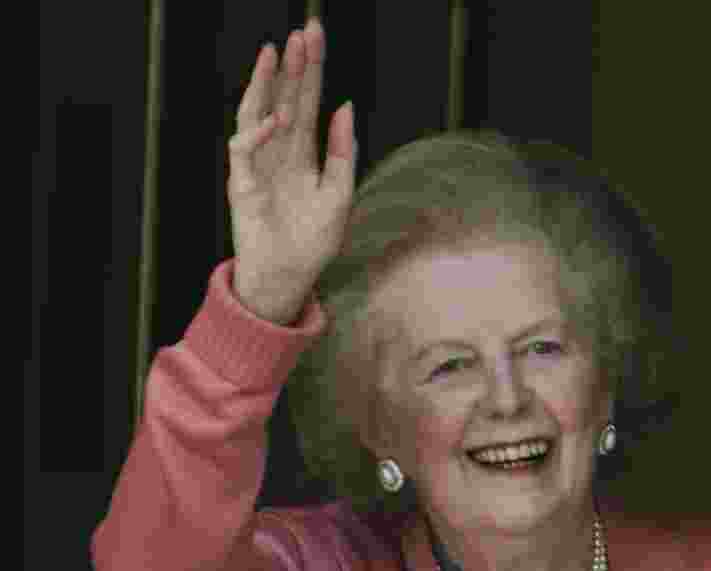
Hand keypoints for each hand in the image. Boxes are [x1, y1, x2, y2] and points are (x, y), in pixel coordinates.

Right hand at [227, 18, 355, 324]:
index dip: (312, 69)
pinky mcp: (242, 183)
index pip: (307, 101)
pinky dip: (258, 133)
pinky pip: (244, 150)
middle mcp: (279, 152)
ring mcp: (258, 164)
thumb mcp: (341, 194)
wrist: (291, 277)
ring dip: (265, 84)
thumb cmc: (314, 240)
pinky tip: (277, 118)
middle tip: (301, 32)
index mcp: (303, 152)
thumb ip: (343, 152)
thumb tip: (346, 105)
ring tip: (276, 53)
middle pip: (283, 99)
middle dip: (292, 66)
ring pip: (257, 113)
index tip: (315, 34)